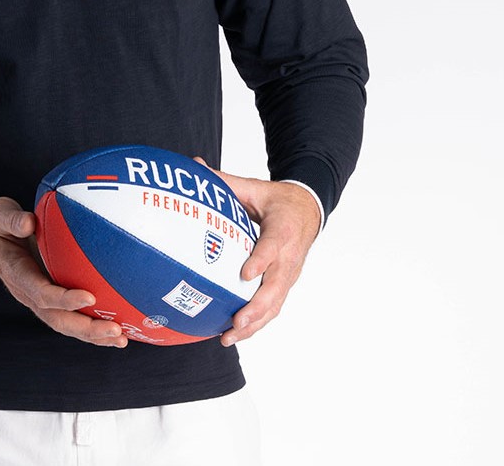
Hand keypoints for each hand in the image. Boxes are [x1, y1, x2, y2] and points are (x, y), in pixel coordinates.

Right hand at [0, 197, 128, 347]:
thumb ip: (12, 220)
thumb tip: (29, 222)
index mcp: (17, 274)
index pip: (41, 293)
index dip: (64, 299)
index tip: (90, 296)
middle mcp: (28, 293)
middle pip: (57, 319)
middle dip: (86, 328)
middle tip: (115, 331)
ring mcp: (38, 298)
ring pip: (65, 324)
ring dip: (93, 335)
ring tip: (121, 339)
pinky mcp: (47, 298)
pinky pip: (69, 316)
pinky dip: (91, 327)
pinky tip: (114, 330)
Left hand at [195, 162, 320, 346]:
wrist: (309, 210)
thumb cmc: (278, 201)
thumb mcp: (254, 187)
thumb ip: (224, 181)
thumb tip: (194, 165)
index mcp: (282, 229)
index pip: (272, 247)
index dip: (261, 261)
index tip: (244, 274)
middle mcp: (289, 256)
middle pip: (276, 286)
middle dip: (256, 307)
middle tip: (236, 321)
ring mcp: (289, 273)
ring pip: (276, 304)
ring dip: (255, 324)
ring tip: (230, 337)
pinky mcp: (286, 284)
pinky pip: (274, 307)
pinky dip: (258, 323)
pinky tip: (236, 334)